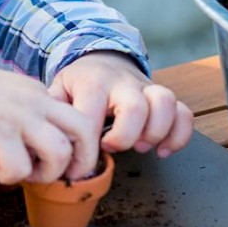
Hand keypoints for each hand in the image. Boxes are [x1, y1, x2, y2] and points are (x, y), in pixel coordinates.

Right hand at [0, 51, 97, 184]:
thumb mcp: (5, 95)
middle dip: (80, 162)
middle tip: (55, 175)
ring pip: (61, 152)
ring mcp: (17, 114)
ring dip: (44, 173)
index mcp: (39, 92)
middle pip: (86, 130)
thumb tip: (38, 148)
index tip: (61, 163)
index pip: (81, 118)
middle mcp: (35, 100)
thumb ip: (26, 114)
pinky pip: (19, 167)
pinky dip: (8, 175)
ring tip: (20, 170)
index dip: (79, 147)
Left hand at [49, 50, 193, 162]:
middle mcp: (123, 82)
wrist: (101, 58)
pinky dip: (179, 134)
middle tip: (113, 148)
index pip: (91, 116)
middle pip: (135, 106)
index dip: (86, 148)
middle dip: (126, 136)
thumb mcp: (58, 91)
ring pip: (164, 102)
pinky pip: (183, 112)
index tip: (79, 168)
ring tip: (142, 148)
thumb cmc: (79, 84)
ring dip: (156, 131)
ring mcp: (146, 88)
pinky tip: (163, 150)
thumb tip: (44, 146)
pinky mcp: (163, 97)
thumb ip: (52, 115)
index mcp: (92, 82)